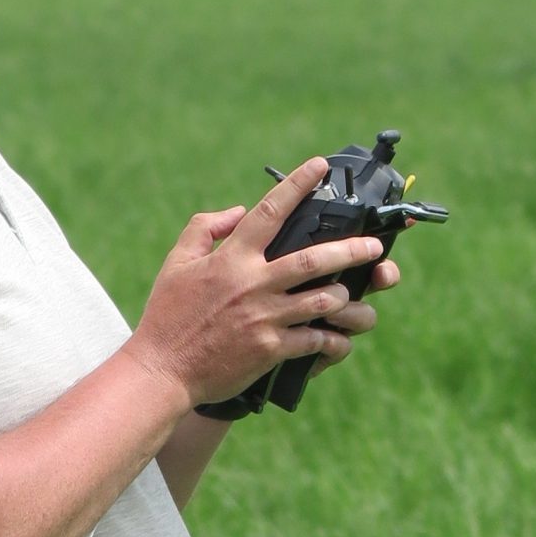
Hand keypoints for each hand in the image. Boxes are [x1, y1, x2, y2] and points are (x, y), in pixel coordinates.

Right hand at [127, 159, 400, 410]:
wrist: (162, 370)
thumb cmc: (167, 316)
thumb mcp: (176, 263)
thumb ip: (205, 228)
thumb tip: (239, 211)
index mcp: (232, 259)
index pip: (270, 212)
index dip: (298, 185)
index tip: (320, 166)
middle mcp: (253, 284)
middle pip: (315, 259)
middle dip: (352, 250)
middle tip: (373, 246)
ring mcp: (264, 318)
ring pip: (323, 300)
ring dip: (345, 297)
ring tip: (354, 296)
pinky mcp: (269, 349)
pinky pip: (315, 341)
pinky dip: (333, 340)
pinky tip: (338, 339)